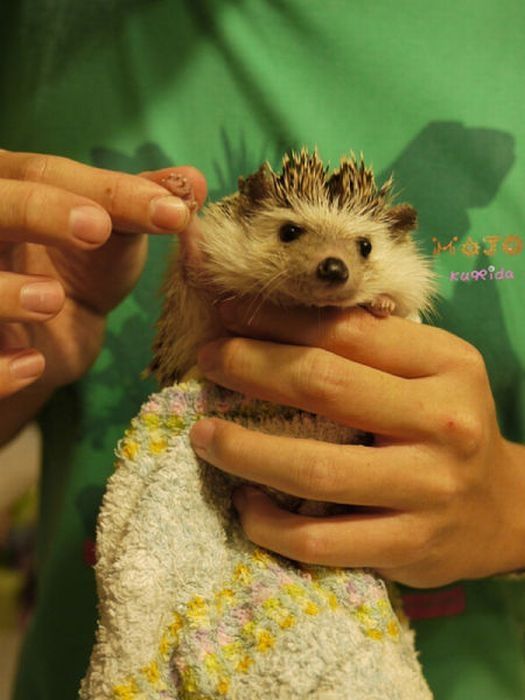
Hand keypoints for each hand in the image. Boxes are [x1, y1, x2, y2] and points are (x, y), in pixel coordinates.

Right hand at [0, 150, 205, 437]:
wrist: (50, 336)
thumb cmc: (80, 268)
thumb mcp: (113, 233)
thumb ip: (144, 203)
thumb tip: (193, 181)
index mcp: (8, 186)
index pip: (45, 174)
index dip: (101, 189)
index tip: (164, 209)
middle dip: (41, 213)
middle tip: (97, 229)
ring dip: (5, 290)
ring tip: (52, 300)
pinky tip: (32, 366)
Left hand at [190, 303, 524, 587]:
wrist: (504, 509)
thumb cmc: (451, 425)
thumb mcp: (432, 371)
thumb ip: (375, 347)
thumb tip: (281, 323)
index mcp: (447, 365)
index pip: (348, 332)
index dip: (281, 321)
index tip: (229, 316)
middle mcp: (443, 422)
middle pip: (325, 387)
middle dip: (251, 367)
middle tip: (209, 360)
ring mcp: (427, 490)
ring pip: (315, 468)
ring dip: (244, 449)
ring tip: (203, 435)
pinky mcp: (408, 547)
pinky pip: (320, 542)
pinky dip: (269, 523)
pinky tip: (245, 502)